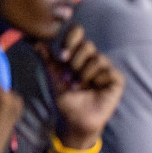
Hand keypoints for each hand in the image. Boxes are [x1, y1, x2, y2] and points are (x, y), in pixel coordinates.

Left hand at [34, 25, 124, 149]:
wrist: (75, 119)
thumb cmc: (67, 99)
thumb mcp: (54, 76)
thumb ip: (48, 59)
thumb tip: (35, 41)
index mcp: (79, 54)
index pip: (79, 33)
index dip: (71, 38)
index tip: (62, 55)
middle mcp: (94, 58)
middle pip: (88, 45)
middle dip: (75, 61)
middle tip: (69, 75)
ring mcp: (107, 69)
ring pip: (97, 58)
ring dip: (84, 74)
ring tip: (78, 85)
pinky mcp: (117, 80)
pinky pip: (108, 70)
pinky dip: (98, 79)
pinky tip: (94, 88)